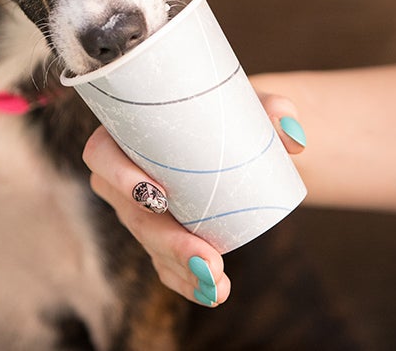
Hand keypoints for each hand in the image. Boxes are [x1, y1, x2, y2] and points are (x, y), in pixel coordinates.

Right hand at [82, 92, 305, 306]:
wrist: (236, 129)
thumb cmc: (229, 108)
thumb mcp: (249, 101)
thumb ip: (274, 109)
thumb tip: (293, 137)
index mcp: (126, 131)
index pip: (101, 154)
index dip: (120, 178)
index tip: (159, 197)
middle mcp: (123, 174)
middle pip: (131, 214)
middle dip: (166, 242)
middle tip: (207, 259)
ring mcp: (139, 209)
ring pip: (149, 244)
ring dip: (180, 268)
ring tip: (218, 284)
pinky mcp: (160, 232)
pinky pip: (165, 263)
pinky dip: (188, 281)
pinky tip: (213, 293)